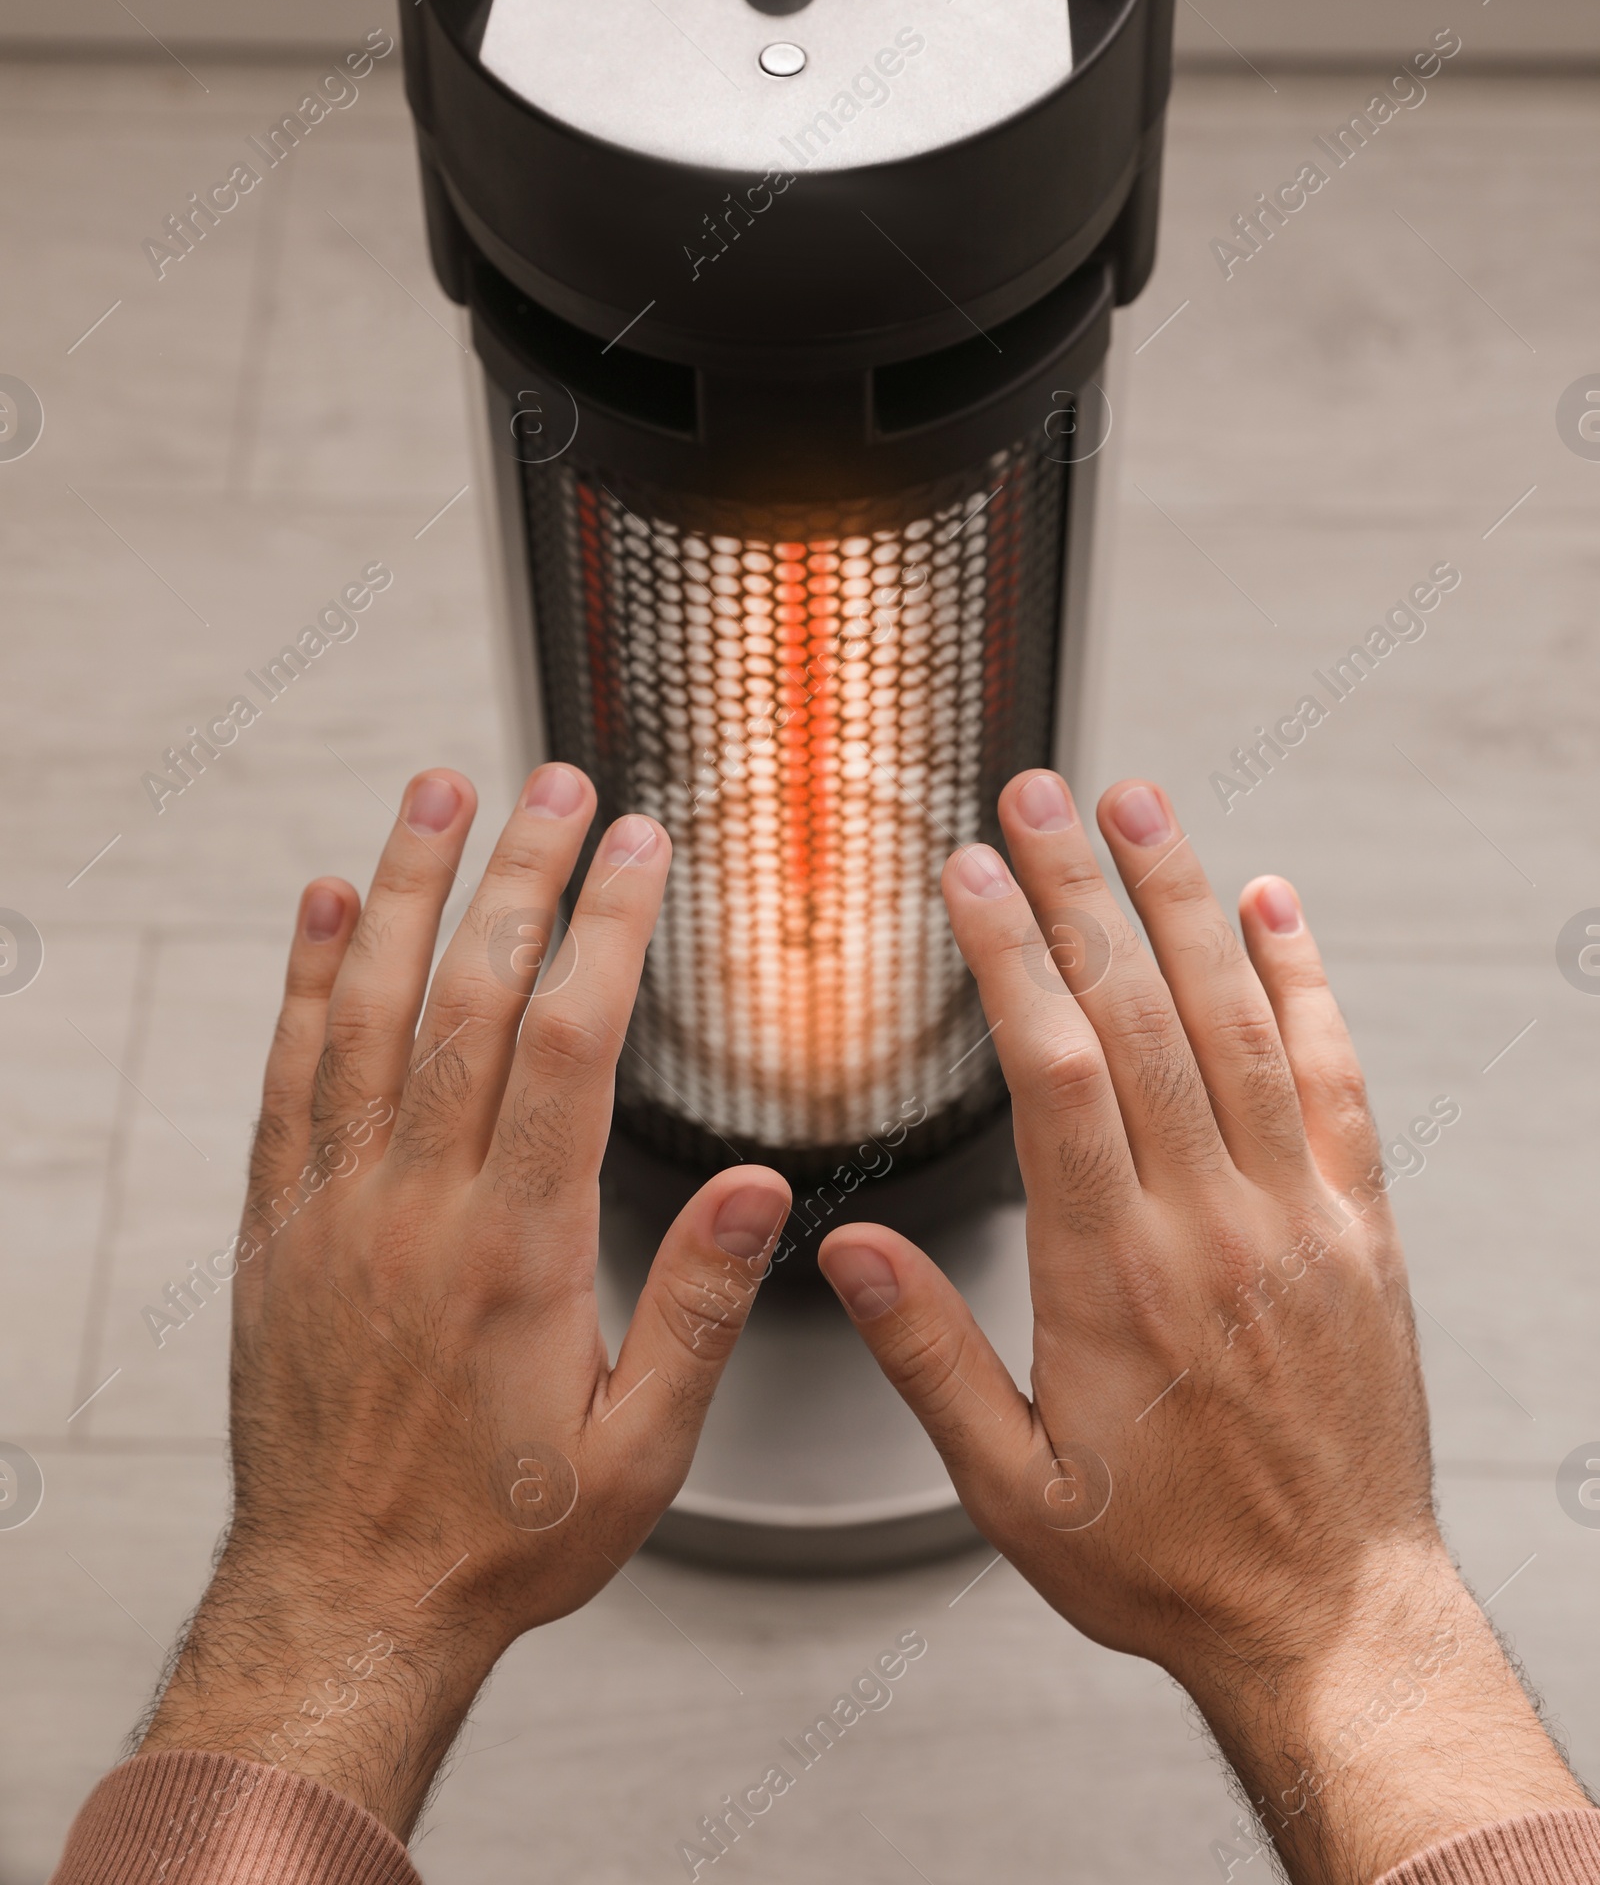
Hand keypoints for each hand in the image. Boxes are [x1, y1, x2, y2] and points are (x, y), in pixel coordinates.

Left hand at [140, 763, 789, 1839]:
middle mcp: (418, 1205)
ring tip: (438, 791)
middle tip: (554, 781)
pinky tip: (327, 905)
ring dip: (408, 887)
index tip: (637, 842)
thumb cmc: (499, 1534)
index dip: (606, 923)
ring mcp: (338, 1206)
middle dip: (519, 871)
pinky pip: (290, 1074)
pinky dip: (308, 979)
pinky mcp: (282, 1223)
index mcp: (518, 1247)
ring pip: (370, 1010)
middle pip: (471, 995)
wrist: (343, 1600)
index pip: (569, 1040)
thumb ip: (700, 1303)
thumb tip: (762, 1187)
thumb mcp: (642, 1447)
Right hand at [818, 770, 1586, 1884]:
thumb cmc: (1170, 1563)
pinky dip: (1306, 983)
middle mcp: (1211, 1228)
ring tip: (1141, 809)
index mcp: (1113, 1280)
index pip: (1054, 1072)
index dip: (1010, 957)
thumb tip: (848, 1254)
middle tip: (1038, 796)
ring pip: (1239, 1023)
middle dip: (1080, 890)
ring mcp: (1297, 1219)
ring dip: (1186, 902)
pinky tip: (1274, 910)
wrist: (1333, 1618)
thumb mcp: (1013, 1490)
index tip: (969, 875)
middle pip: (1140, 1016)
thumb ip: (929, 1360)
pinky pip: (1337, 1081)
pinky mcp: (1361, 1230)